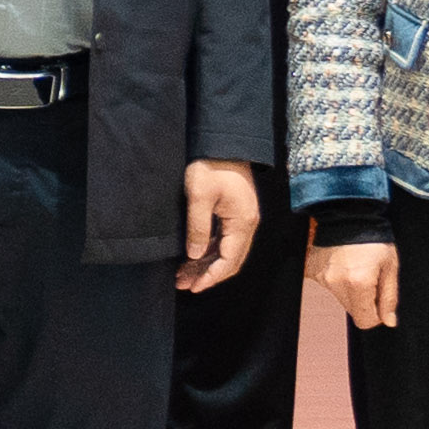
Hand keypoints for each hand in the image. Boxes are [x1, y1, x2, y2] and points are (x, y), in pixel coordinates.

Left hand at [176, 164, 259, 294]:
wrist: (222, 141)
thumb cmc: (211, 166)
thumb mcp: (199, 196)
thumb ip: (198, 227)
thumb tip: (194, 255)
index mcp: (242, 223)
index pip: (229, 261)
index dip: (211, 277)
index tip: (193, 287)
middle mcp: (246, 224)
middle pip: (229, 259)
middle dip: (206, 274)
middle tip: (183, 284)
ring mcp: (241, 219)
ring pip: (225, 250)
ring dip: (205, 264)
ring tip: (182, 274)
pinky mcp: (234, 212)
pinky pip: (222, 239)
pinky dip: (207, 250)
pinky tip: (191, 256)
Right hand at [310, 239, 401, 330]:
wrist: (347, 212)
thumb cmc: (373, 237)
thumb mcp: (390, 266)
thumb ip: (389, 297)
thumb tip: (388, 321)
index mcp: (359, 284)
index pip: (365, 321)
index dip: (376, 314)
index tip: (379, 298)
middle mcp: (337, 283)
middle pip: (352, 310)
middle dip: (364, 299)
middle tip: (370, 276)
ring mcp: (322, 277)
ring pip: (340, 297)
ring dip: (350, 288)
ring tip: (356, 265)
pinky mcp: (312, 270)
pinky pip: (328, 284)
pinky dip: (337, 278)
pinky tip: (343, 262)